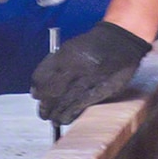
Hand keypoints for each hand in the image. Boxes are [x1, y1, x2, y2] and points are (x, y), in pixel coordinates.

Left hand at [30, 21, 151, 124]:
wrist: (120, 40)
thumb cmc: (93, 45)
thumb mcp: (71, 48)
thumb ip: (55, 64)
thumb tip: (39, 85)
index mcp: (65, 54)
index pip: (42, 76)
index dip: (37, 89)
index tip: (36, 95)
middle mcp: (75, 66)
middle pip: (52, 91)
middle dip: (45, 105)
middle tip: (43, 112)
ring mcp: (89, 78)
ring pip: (65, 101)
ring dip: (56, 113)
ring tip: (54, 119)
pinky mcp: (102, 88)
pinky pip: (81, 105)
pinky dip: (71, 113)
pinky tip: (66, 118)